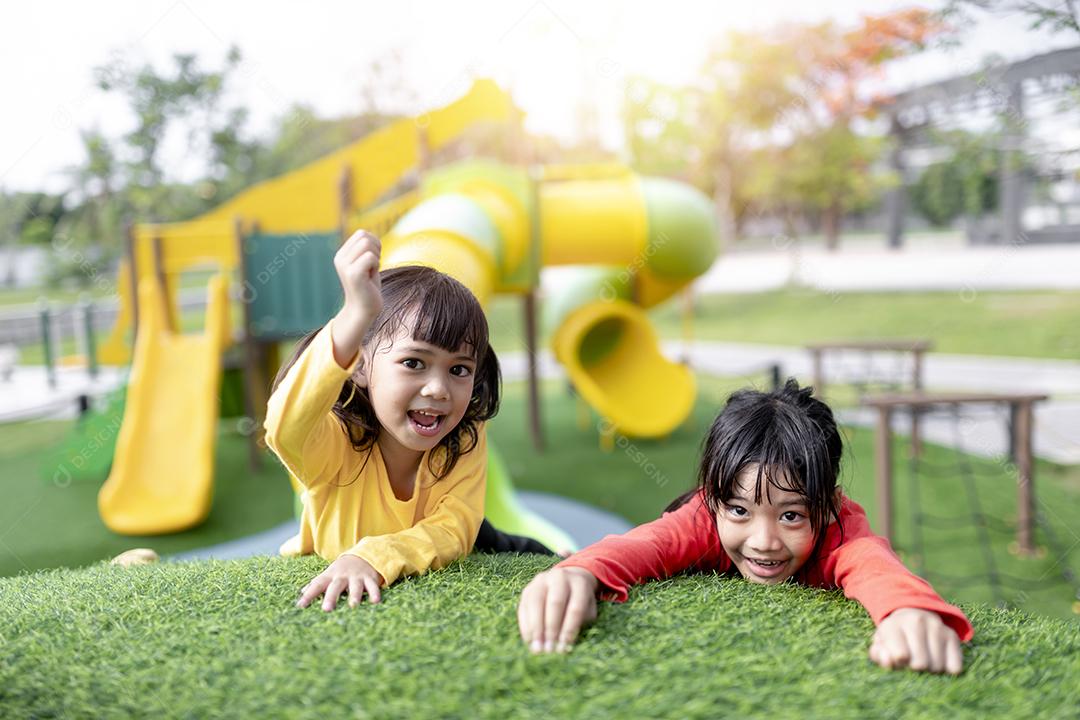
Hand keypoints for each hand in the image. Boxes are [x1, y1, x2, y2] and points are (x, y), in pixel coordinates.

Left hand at [296, 553, 384, 610]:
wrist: (362, 555)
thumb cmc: (341, 570)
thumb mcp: (328, 574)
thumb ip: (316, 584)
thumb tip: (301, 592)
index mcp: (330, 576)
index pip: (317, 585)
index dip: (308, 595)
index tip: (300, 606)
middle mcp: (342, 576)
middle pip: (335, 586)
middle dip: (331, 597)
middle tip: (326, 609)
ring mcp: (357, 577)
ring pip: (355, 586)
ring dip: (354, 595)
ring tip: (353, 606)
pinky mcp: (370, 578)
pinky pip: (373, 586)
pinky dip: (374, 593)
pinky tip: (375, 601)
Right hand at [331, 229, 381, 366]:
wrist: (363, 310)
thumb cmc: (368, 286)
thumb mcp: (366, 263)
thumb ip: (365, 248)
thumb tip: (370, 234)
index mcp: (341, 254)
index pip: (362, 233)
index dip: (374, 244)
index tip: (372, 260)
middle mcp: (340, 258)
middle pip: (365, 236)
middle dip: (376, 249)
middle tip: (373, 266)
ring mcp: (345, 266)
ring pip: (368, 244)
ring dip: (376, 257)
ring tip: (371, 271)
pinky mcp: (353, 274)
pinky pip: (371, 257)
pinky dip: (376, 265)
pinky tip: (371, 277)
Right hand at [517, 566, 598, 652]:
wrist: (568, 580)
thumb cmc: (580, 602)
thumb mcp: (587, 611)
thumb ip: (579, 625)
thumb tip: (563, 647)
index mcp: (579, 584)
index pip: (575, 608)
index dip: (569, 629)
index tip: (564, 647)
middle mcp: (560, 578)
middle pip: (555, 603)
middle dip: (551, 628)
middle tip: (549, 649)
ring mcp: (541, 581)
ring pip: (536, 603)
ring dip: (536, 628)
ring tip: (537, 648)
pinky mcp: (528, 588)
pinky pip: (524, 607)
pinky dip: (526, 625)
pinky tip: (529, 640)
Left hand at [869, 607, 962, 674]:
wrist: (913, 614)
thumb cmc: (894, 636)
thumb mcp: (881, 644)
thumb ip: (878, 655)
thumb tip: (888, 661)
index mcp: (894, 624)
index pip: (900, 655)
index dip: (899, 664)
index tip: (898, 658)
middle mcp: (916, 621)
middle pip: (920, 664)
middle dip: (914, 668)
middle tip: (911, 660)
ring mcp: (937, 627)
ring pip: (937, 667)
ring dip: (930, 670)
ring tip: (923, 658)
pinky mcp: (952, 635)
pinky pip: (954, 667)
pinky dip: (947, 669)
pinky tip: (937, 658)